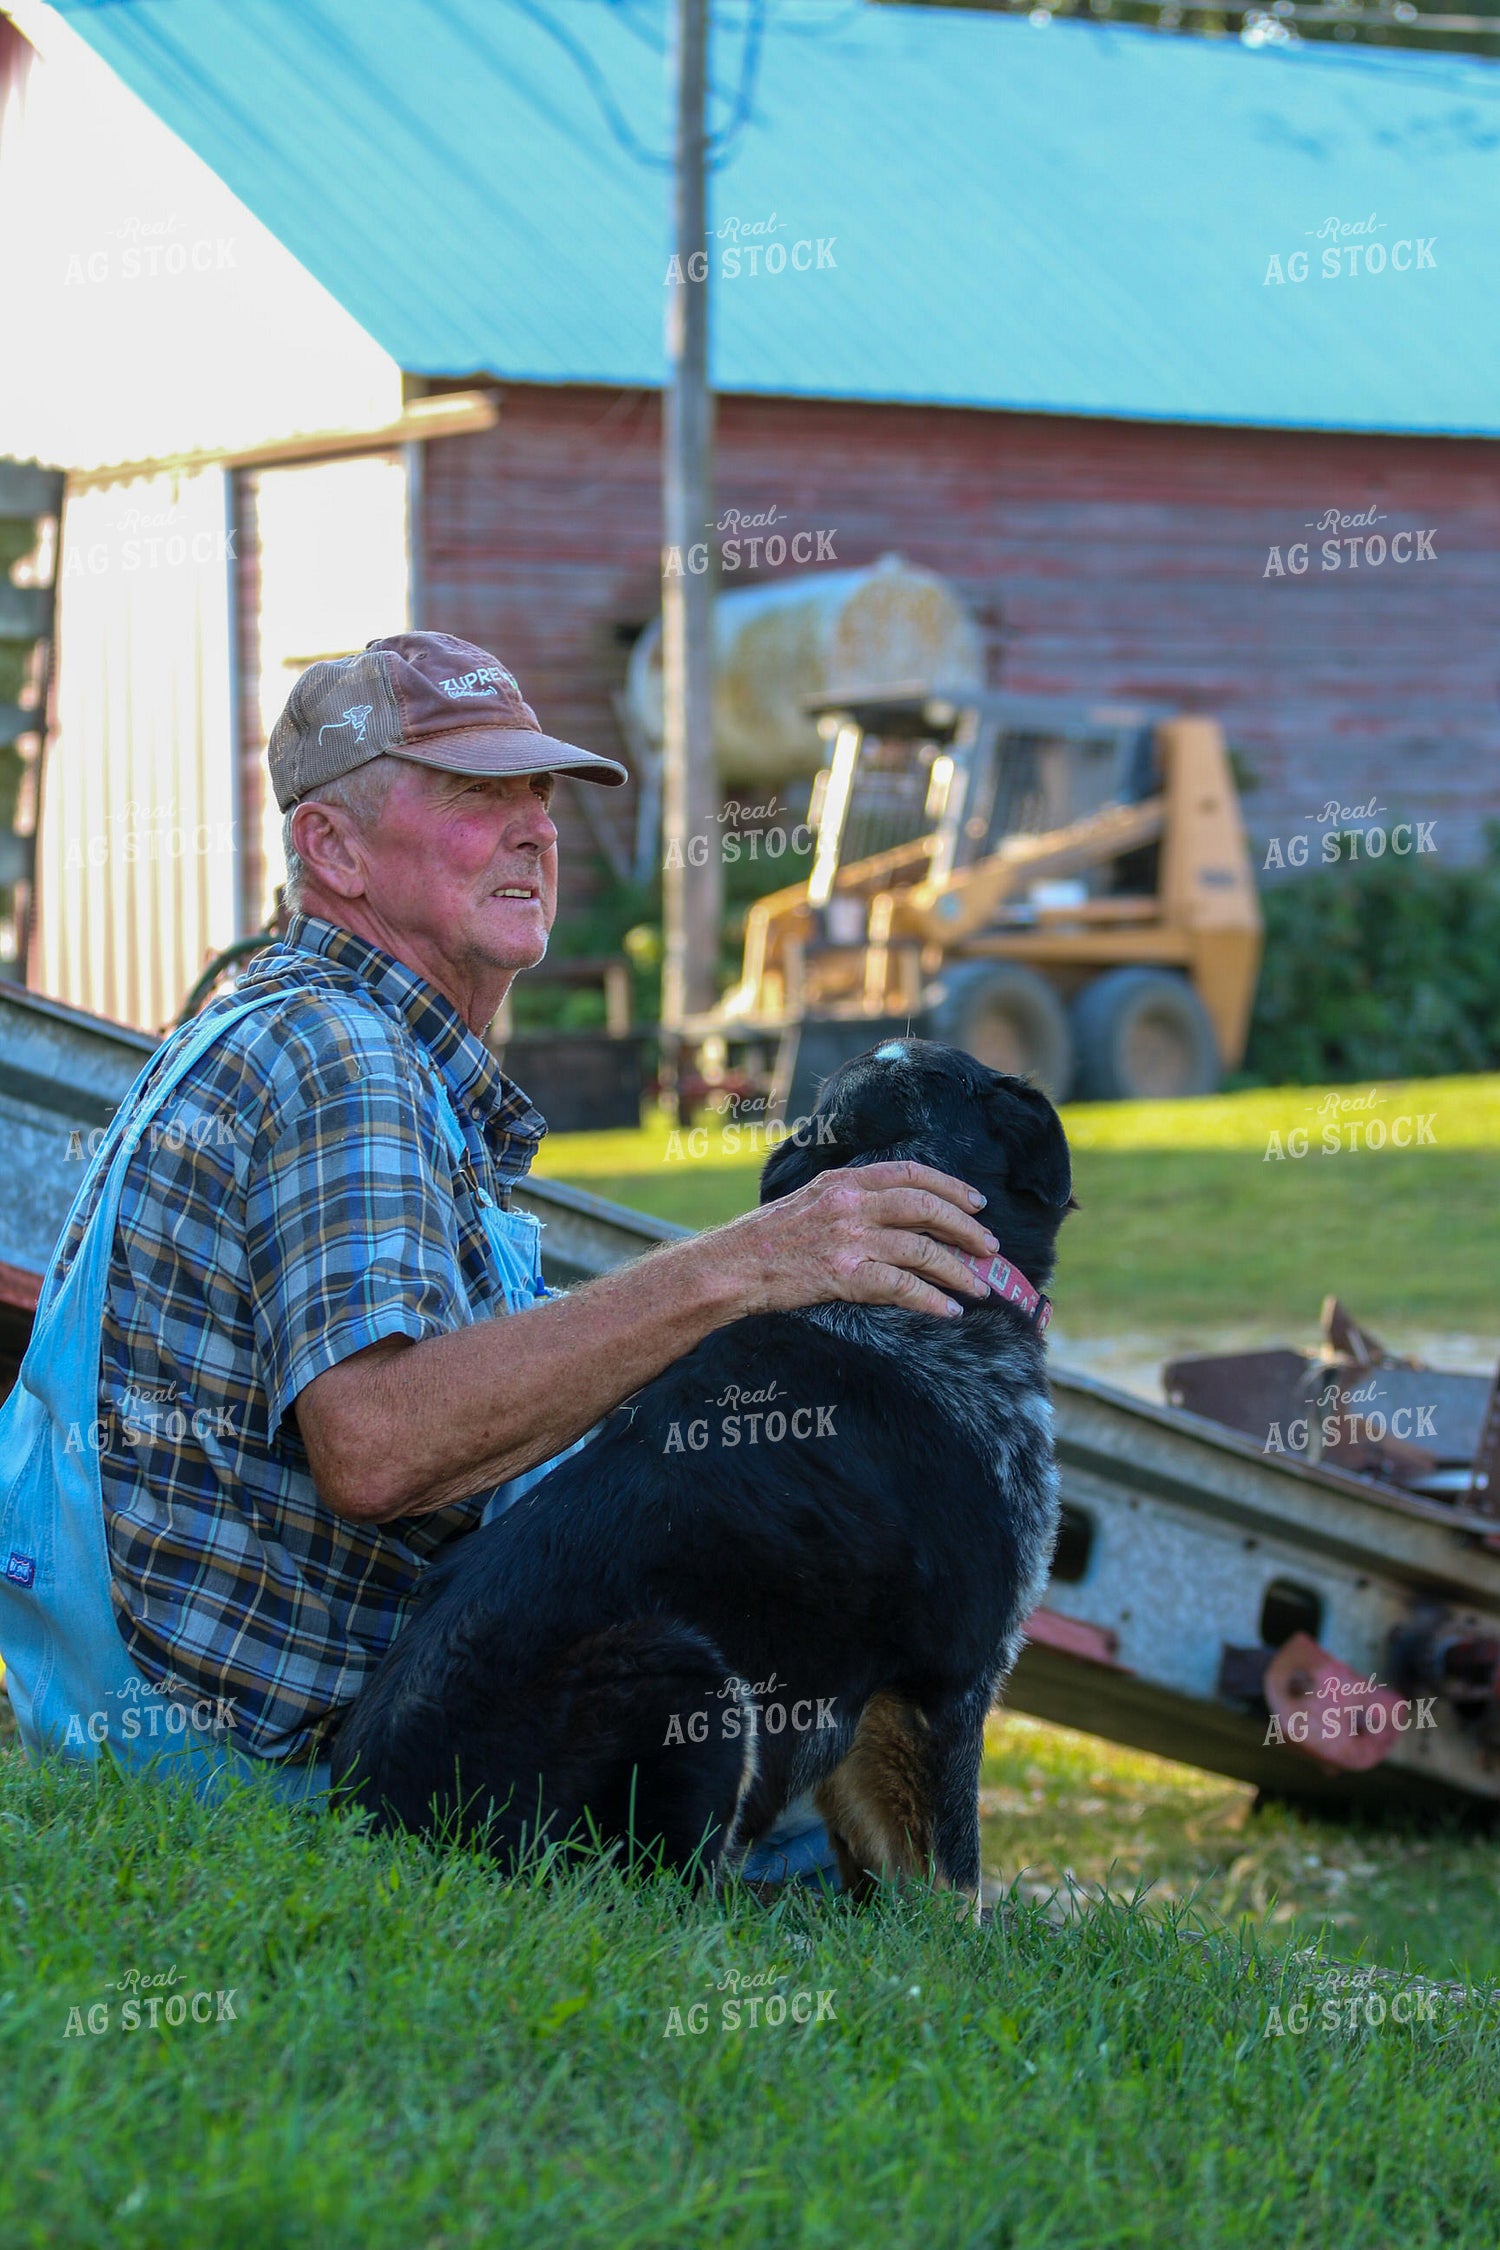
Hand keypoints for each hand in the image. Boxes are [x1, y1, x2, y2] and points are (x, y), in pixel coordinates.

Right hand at [715, 1160, 999, 1320]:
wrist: (730, 1267)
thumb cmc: (765, 1239)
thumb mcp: (809, 1200)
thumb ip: (849, 1198)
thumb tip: (892, 1208)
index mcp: (843, 1181)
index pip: (911, 1173)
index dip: (951, 1186)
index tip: (977, 1203)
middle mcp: (850, 1204)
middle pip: (926, 1208)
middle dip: (965, 1228)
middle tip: (989, 1248)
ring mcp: (848, 1239)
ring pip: (921, 1249)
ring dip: (957, 1269)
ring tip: (978, 1286)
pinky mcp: (843, 1276)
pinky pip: (901, 1287)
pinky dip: (931, 1300)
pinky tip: (949, 1311)